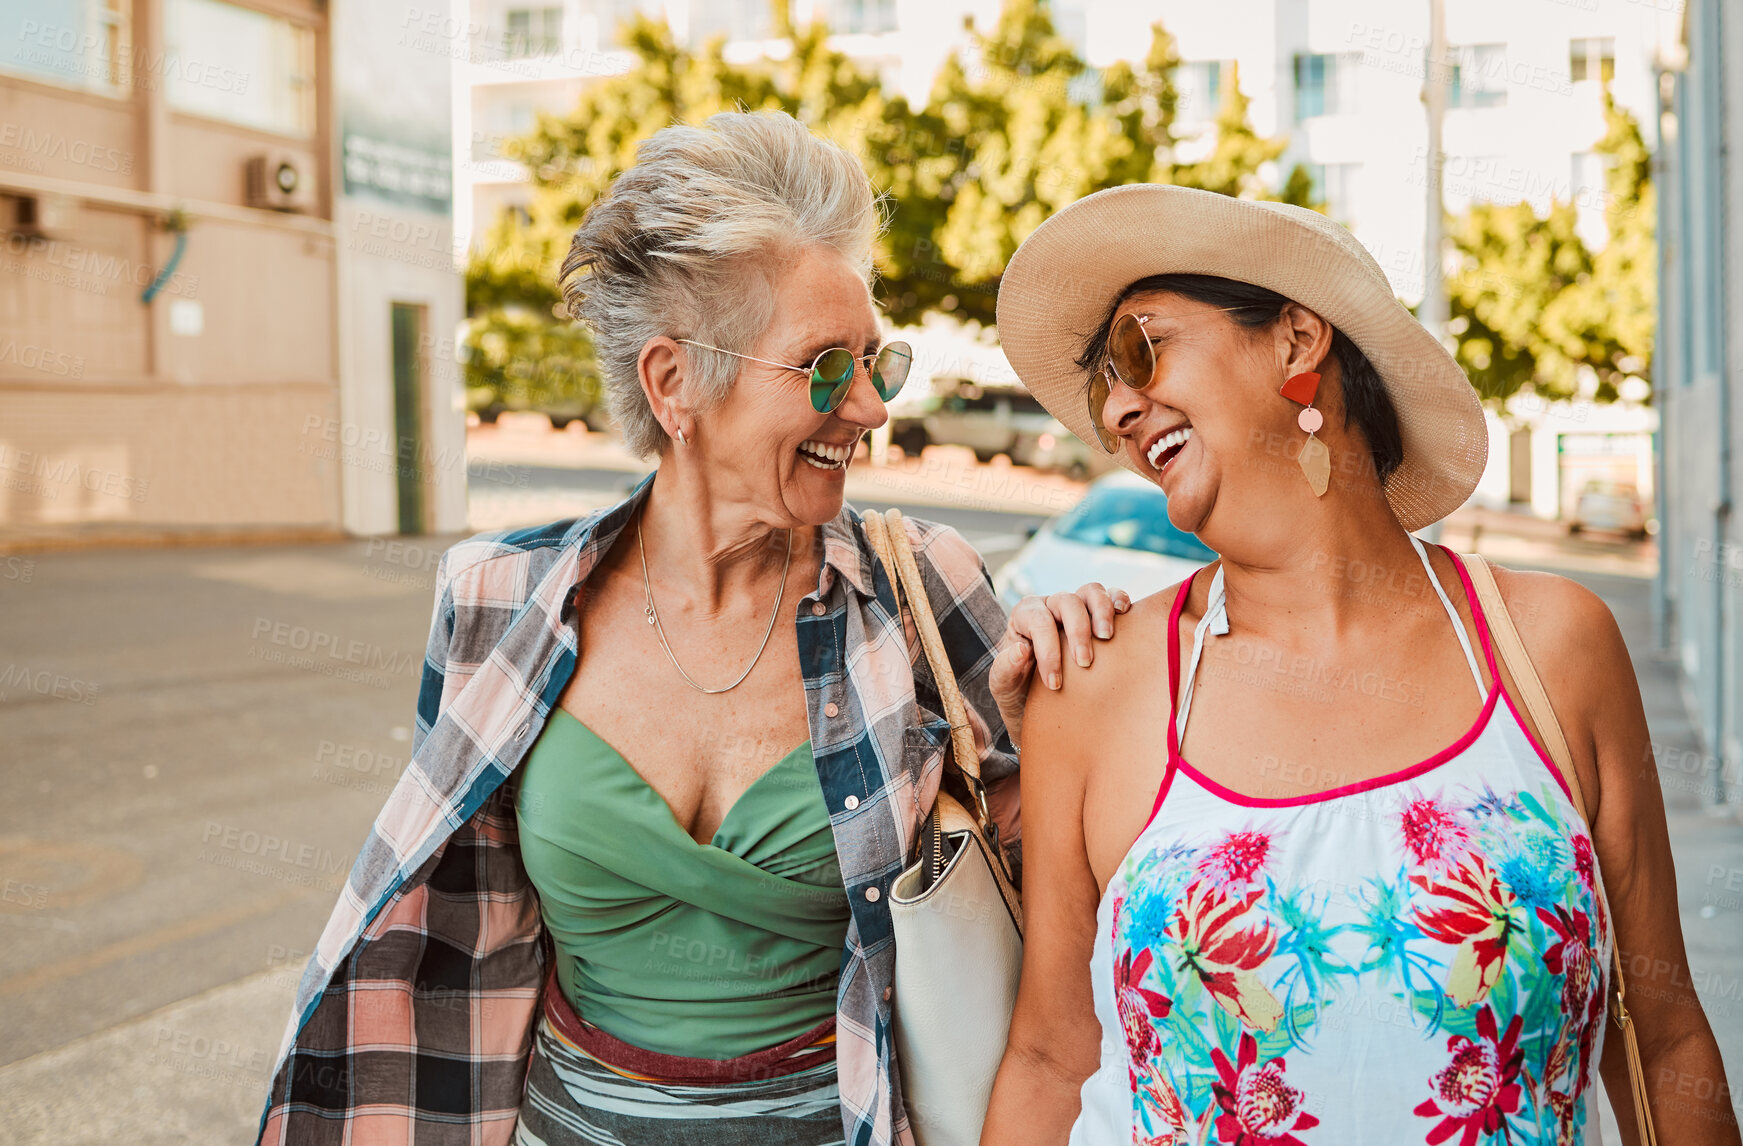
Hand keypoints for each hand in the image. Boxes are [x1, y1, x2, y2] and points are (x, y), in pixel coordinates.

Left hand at [991, 583, 1130, 747]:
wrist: (1037, 700)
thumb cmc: (1018, 690)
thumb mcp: (1003, 685)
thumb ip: (1005, 668)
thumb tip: (1021, 650)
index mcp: (1024, 616)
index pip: (1039, 622)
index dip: (1048, 651)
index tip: (1054, 683)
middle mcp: (1050, 606)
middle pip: (1067, 602)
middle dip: (1078, 631)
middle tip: (1084, 662)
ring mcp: (1076, 607)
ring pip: (1091, 591)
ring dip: (1101, 611)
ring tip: (1106, 637)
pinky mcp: (1098, 615)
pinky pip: (1112, 596)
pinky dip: (1119, 600)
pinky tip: (1124, 614)